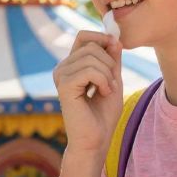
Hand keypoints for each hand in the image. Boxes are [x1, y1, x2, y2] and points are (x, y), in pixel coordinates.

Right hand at [55, 31, 122, 151]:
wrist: (95, 139)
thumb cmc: (103, 114)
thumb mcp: (113, 80)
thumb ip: (112, 60)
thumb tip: (114, 38)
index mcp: (72, 66)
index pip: (83, 37)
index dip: (101, 38)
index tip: (116, 49)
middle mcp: (62, 68)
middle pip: (91, 46)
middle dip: (109, 62)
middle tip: (112, 84)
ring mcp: (61, 76)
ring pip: (92, 57)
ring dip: (108, 74)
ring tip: (107, 91)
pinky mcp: (64, 86)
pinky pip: (89, 71)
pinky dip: (103, 81)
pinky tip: (103, 93)